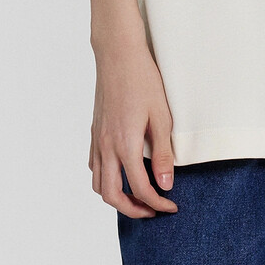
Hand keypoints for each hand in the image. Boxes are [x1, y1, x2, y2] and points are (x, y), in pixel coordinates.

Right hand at [88, 34, 178, 218]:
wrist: (118, 54)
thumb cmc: (143, 80)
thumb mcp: (162, 116)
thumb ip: (163, 153)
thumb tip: (165, 184)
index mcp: (125, 144)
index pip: (140, 188)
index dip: (157, 203)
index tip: (171, 206)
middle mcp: (106, 146)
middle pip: (112, 195)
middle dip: (132, 210)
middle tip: (152, 210)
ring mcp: (97, 138)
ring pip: (97, 183)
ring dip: (115, 197)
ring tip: (136, 196)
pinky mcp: (95, 130)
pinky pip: (93, 165)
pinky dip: (104, 178)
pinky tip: (120, 171)